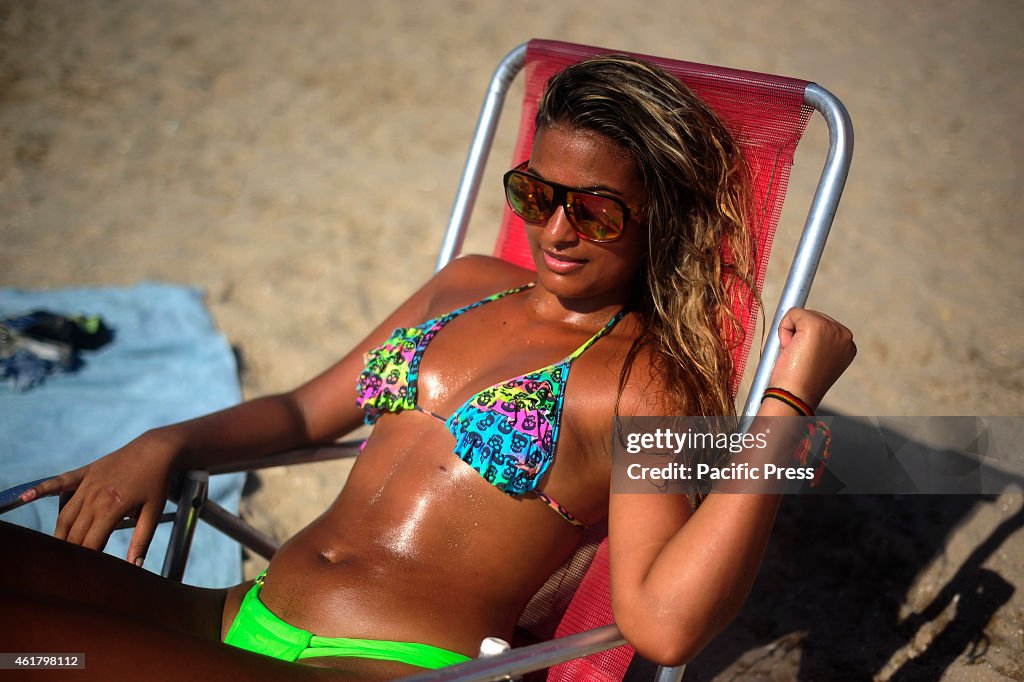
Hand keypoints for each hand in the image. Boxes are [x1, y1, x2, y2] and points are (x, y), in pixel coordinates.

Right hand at [19, 431, 180, 565]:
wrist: (156, 451)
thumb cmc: (156, 482)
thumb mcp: (153, 513)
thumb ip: (141, 541)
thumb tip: (134, 566)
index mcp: (111, 509)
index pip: (90, 543)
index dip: (87, 560)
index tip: (85, 574)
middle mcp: (94, 497)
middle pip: (75, 533)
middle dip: (73, 552)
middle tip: (72, 567)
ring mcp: (87, 484)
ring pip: (65, 515)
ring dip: (60, 535)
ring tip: (59, 551)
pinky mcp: (85, 473)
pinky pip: (59, 482)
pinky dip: (42, 489)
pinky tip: (25, 496)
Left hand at [768, 308, 855, 409]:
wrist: (794, 396)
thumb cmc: (799, 383)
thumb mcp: (815, 359)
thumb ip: (816, 343)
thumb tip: (800, 329)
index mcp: (848, 345)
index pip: (821, 326)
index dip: (806, 341)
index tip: (807, 360)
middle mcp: (845, 335)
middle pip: (813, 317)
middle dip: (799, 335)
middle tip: (799, 359)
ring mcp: (832, 329)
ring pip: (802, 315)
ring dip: (791, 333)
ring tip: (795, 355)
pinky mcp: (816, 325)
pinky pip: (793, 313)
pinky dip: (783, 328)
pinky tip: (789, 348)